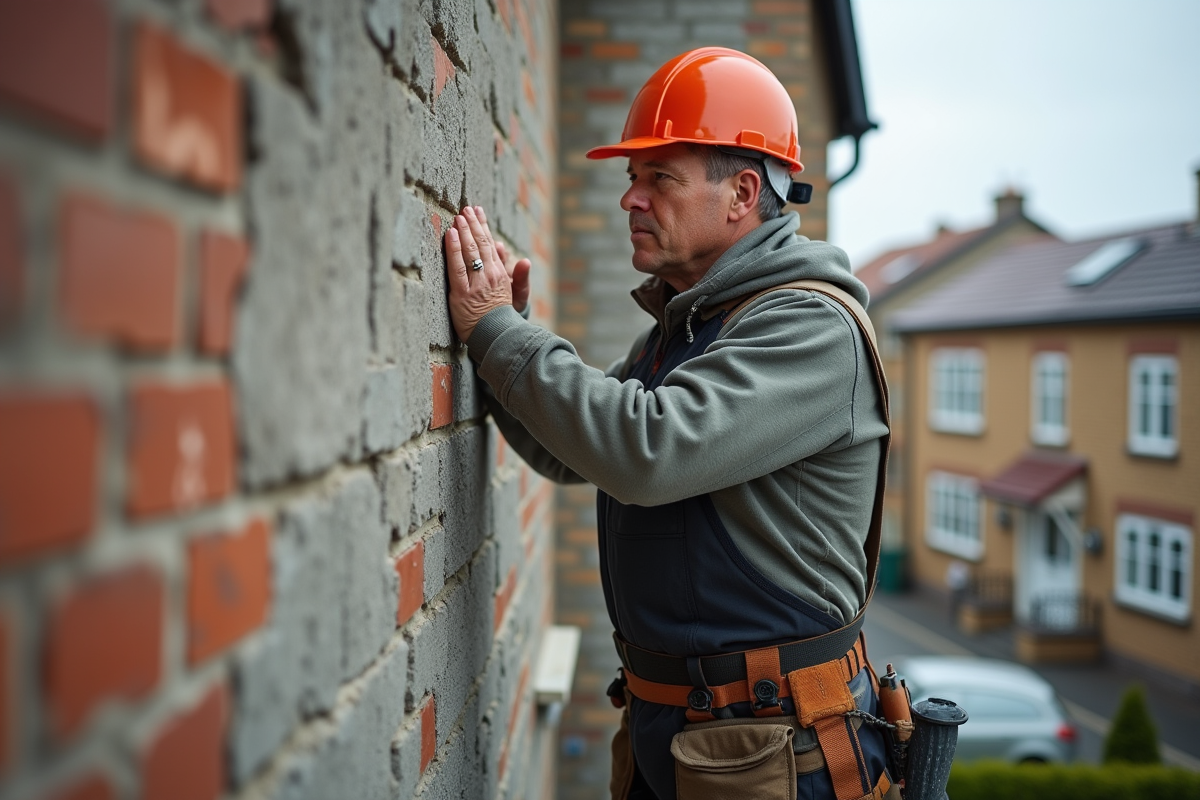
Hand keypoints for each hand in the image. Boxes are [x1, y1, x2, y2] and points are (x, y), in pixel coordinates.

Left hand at [444, 205, 529, 342]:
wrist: (498, 337)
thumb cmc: (503, 317)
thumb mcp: (516, 296)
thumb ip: (519, 277)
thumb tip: (524, 260)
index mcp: (501, 273)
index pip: (490, 244)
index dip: (483, 227)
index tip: (477, 212)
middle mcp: (490, 274)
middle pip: (480, 243)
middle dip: (473, 223)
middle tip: (466, 209)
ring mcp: (476, 282)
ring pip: (470, 251)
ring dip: (464, 230)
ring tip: (458, 216)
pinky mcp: (462, 292)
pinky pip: (457, 266)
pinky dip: (454, 248)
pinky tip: (451, 235)